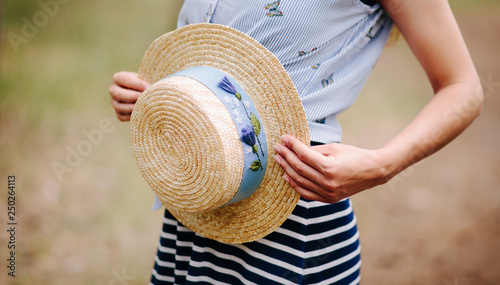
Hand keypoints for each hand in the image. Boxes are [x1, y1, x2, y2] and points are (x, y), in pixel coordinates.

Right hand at [109, 71, 149, 120]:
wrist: (147, 95)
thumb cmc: (147, 84)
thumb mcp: (147, 80)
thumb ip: (147, 83)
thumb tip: (150, 89)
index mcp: (118, 78)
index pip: (125, 79)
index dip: (138, 84)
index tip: (149, 87)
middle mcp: (113, 90)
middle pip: (118, 94)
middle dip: (134, 97)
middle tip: (146, 99)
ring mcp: (114, 102)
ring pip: (119, 107)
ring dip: (133, 108)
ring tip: (145, 106)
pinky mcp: (118, 114)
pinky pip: (122, 116)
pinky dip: (132, 116)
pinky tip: (141, 113)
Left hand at [273, 135, 393, 202]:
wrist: (373, 172)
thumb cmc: (355, 156)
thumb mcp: (335, 148)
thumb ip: (314, 149)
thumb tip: (295, 147)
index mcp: (329, 167)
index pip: (304, 155)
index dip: (292, 146)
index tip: (284, 138)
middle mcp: (327, 182)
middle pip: (299, 168)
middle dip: (286, 156)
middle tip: (277, 148)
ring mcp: (328, 193)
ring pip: (300, 181)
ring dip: (287, 170)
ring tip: (279, 160)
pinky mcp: (328, 199)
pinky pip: (306, 193)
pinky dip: (295, 185)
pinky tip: (287, 176)